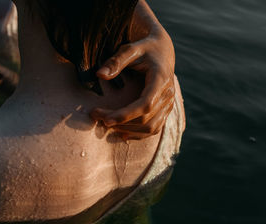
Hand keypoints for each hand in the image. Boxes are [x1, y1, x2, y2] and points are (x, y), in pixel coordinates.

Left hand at [90, 2, 175, 139]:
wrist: (163, 51)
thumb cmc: (145, 48)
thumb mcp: (131, 49)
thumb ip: (116, 61)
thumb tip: (100, 75)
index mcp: (161, 79)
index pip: (145, 104)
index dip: (125, 115)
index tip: (105, 119)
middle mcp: (168, 94)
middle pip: (146, 119)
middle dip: (120, 122)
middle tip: (97, 117)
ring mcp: (168, 104)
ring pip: (150, 127)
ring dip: (128, 130)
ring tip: (106, 124)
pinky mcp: (165, 110)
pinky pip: (154, 128)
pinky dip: (138, 134)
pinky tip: (122, 133)